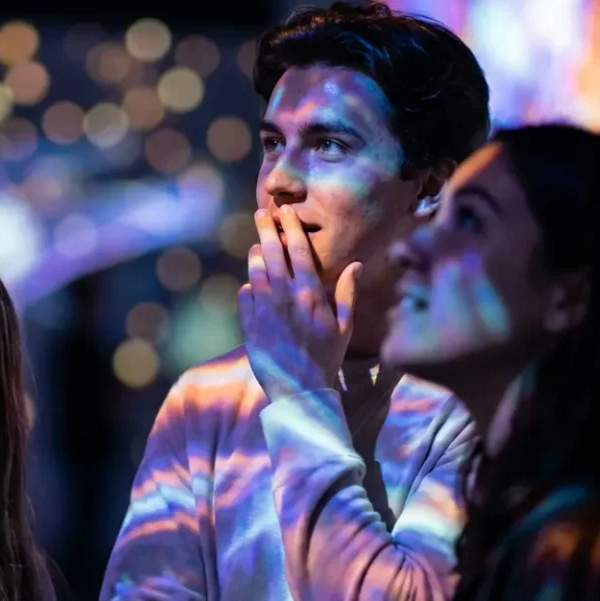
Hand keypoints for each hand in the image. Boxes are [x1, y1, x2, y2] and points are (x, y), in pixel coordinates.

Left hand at [239, 205, 360, 402]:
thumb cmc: (326, 358)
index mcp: (311, 293)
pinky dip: (248, 287)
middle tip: (261, 214)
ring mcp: (264, 309)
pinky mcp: (249, 324)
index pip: (300, 250)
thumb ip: (346, 293)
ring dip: (256, 256)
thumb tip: (356, 264)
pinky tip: (252, 286)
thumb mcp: (344, 326)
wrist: (300, 389)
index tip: (285, 211)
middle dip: (266, 229)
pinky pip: (244, 296)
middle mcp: (285, 296)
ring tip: (257, 247)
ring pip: (256, 271)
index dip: (291, 227)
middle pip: (273, 253)